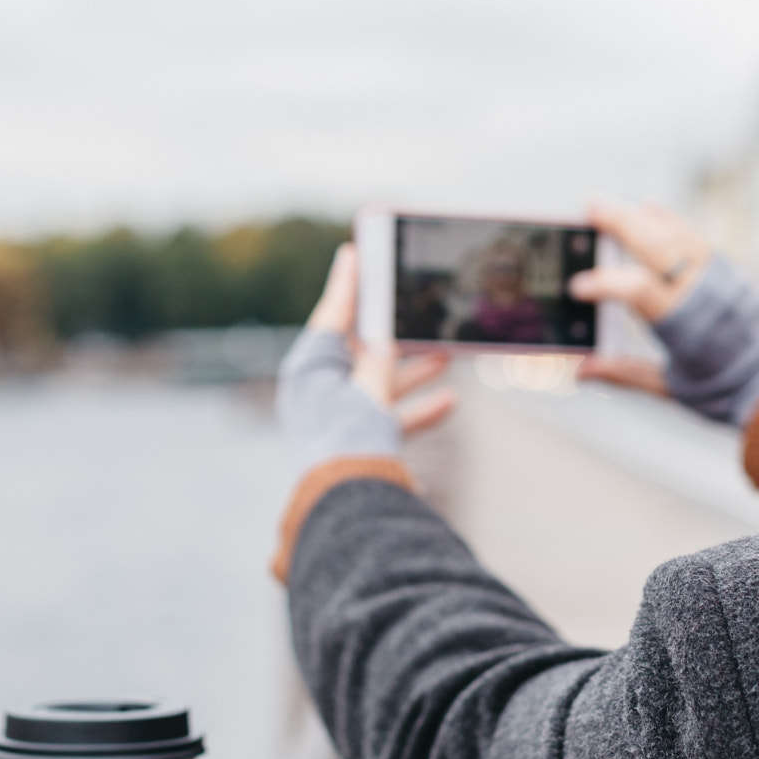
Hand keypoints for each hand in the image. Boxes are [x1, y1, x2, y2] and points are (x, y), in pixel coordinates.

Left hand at [276, 246, 455, 469]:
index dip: (347, 285)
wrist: (348, 506)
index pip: (332, 316)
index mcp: (310, 370)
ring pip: (378, 383)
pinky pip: (388, 416)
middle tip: (409, 305)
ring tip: (445, 352)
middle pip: (357, 350)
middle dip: (391, 332)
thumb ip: (378, 361)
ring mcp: (337, 418)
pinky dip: (415, 408)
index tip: (354, 253)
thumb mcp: (370, 389)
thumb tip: (383, 343)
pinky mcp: (356, 442)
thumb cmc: (350, 442)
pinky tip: (449, 401)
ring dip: (411, 369)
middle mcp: (319, 391)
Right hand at [569, 201, 758, 426]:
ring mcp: (716, 277)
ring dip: (639, 217)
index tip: (577, 287)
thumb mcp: (669, 386)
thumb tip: (581, 370)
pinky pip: (694, 236)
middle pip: (654, 246)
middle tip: (588, 209)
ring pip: (673, 234)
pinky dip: (670, 220)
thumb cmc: (723, 390)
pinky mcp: (727, 271)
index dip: (604, 284)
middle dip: (619, 224)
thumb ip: (623, 372)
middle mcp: (700, 292)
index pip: (636, 289)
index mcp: (682, 324)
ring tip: (608, 207)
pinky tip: (650, 208)